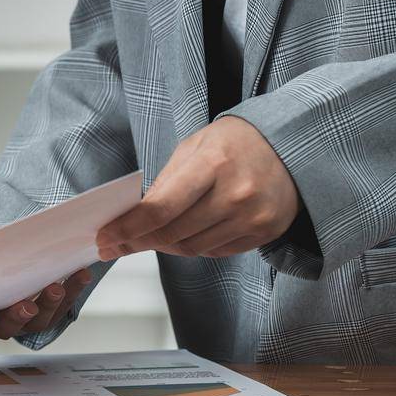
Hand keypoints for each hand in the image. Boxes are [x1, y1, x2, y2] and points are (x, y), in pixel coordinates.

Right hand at [0, 268, 92, 341]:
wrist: (11, 262)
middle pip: (6, 328)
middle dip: (18, 317)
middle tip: (28, 306)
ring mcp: (26, 322)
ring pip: (38, 322)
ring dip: (48, 305)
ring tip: (56, 288)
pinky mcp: (49, 314)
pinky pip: (62, 308)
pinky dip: (73, 290)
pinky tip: (80, 274)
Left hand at [96, 116, 298, 259]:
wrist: (290, 146)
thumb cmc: (233, 143)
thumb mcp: (193, 148)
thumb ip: (164, 182)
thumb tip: (133, 216)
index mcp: (211, 164)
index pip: (160, 209)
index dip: (127, 228)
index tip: (105, 238)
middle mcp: (235, 194)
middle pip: (172, 233)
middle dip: (137, 241)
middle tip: (115, 244)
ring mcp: (253, 217)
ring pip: (192, 248)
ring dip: (163, 245)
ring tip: (147, 237)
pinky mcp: (265, 232)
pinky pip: (216, 251)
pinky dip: (193, 246)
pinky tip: (183, 235)